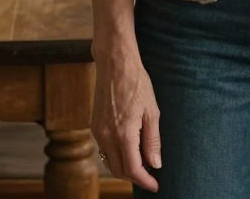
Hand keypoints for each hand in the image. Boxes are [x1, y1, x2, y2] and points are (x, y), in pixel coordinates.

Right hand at [91, 40, 162, 191]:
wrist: (115, 63)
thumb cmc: (136, 83)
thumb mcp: (151, 110)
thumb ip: (152, 140)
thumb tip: (155, 164)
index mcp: (124, 134)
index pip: (133, 169)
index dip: (144, 181)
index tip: (155, 186)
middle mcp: (107, 136)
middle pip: (118, 170)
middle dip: (134, 177)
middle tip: (149, 176)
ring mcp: (98, 130)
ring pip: (109, 160)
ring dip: (124, 166)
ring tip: (141, 162)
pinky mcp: (94, 124)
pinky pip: (103, 148)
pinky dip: (115, 154)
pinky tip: (127, 147)